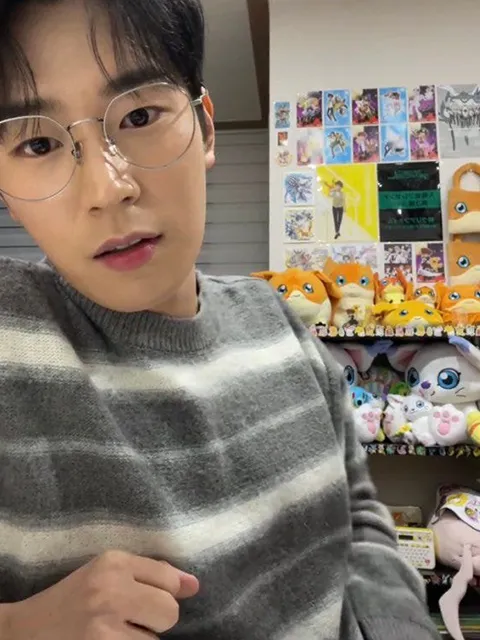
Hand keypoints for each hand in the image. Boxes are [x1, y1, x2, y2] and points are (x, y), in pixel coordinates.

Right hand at [2, 550, 198, 638]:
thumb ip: (151, 572)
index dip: (169, 592)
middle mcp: (111, 589)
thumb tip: (194, 585)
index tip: (154, 600)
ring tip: (119, 631)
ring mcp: (105, 625)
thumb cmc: (74, 598)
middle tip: (134, 618)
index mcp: (114, 561)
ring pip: (156, 639)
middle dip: (158, 618)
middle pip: (169, 610)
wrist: (28, 630)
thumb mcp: (107, 571)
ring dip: (144, 639)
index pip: (169, 578)